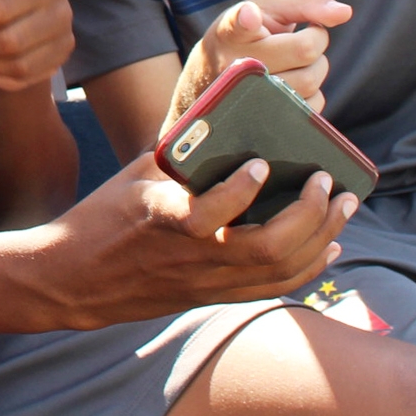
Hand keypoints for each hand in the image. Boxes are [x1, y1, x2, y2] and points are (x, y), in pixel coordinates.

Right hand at [34, 152, 356, 328]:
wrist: (73, 279)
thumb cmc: (103, 216)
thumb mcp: (134, 175)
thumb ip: (180, 155)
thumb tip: (227, 119)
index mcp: (162, 220)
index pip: (206, 215)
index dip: (239, 191)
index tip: (260, 163)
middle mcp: (190, 257)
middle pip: (265, 249)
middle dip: (308, 216)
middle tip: (329, 182)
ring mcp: (205, 282)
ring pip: (278, 271)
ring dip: (320, 238)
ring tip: (342, 206)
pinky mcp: (212, 296)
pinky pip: (272, 288)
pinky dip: (309, 266)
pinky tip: (330, 245)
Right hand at [173, 0, 352, 121]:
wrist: (214, 75)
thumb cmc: (250, 34)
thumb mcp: (269, 8)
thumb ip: (306, 2)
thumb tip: (344, 13)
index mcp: (232, 31)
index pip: (238, 25)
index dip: (246, 20)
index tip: (250, 15)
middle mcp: (235, 66)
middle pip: (304, 51)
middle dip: (315, 40)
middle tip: (299, 38)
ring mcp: (249, 99)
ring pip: (311, 80)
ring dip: (314, 67)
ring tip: (291, 61)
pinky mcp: (266, 122)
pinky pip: (311, 105)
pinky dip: (311, 92)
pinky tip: (290, 82)